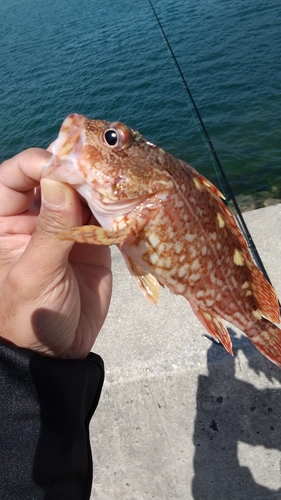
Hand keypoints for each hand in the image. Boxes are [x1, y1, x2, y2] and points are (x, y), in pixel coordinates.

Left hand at [0, 148, 111, 357]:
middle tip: (100, 166)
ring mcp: (65, 228)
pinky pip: (103, 216)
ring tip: (118, 180)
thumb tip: (59, 180)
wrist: (59, 354)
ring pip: (80, 193)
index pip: (14, 177)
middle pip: (51, 178)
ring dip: (98, 186)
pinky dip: (114, 208)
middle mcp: (33, 219)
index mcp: (4, 223)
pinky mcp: (91, 241)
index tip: (66, 166)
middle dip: (73, 170)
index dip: (38, 164)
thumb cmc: (32, 317)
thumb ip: (51, 230)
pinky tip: (126, 201)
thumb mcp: (37, 274)